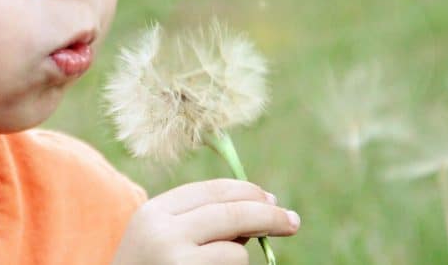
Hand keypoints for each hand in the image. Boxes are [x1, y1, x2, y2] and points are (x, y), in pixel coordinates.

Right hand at [111, 179, 300, 264]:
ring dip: (239, 260)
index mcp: (154, 212)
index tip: (272, 199)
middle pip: (231, 213)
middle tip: (292, 221)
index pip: (212, 190)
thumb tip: (264, 206)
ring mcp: (177, 262)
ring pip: (236, 252)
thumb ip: (201, 220)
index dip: (248, 192)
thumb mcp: (163, 237)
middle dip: (269, 214)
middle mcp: (163, 233)